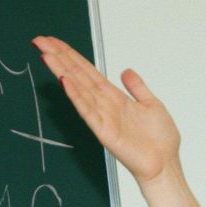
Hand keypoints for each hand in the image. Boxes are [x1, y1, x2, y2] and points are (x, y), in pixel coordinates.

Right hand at [33, 35, 180, 184]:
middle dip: (58, 57)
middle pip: (77, 75)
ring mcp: (103, 117)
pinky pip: (87, 111)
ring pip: (78, 89)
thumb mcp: (152, 104)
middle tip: (40, 41)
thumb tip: (126, 71)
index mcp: (114, 97)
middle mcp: (105, 105)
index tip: (54, 41)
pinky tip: (64, 81)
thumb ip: (137, 87)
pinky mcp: (105, 132)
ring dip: (61, 71)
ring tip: (46, 55)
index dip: (71, 55)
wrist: (166, 165)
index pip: (87, 71)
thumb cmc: (161, 142)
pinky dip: (76, 96)